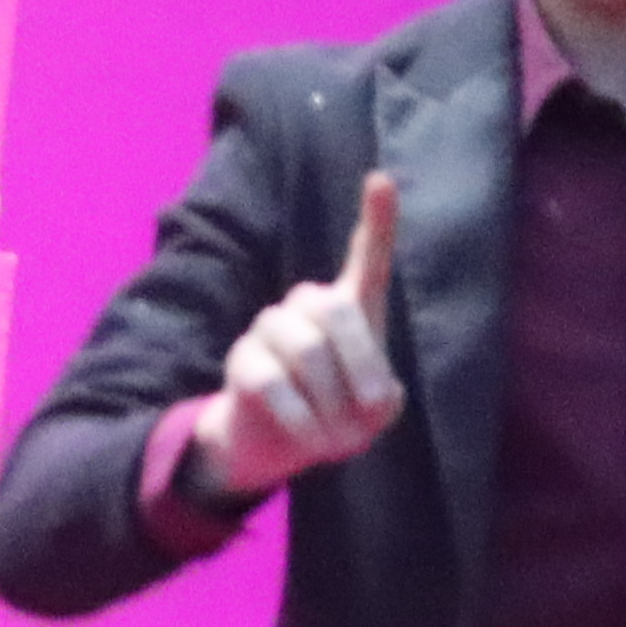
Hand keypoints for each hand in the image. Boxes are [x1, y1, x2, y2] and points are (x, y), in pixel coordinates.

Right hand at [199, 169, 408, 499]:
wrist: (275, 447)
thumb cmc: (335, 417)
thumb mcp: (373, 413)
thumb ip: (383, 399)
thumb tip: (370, 397)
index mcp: (349, 308)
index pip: (366, 257)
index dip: (376, 220)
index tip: (380, 179)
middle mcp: (307, 306)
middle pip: (336, 311)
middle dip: (363, 365)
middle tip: (375, 410)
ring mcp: (270, 328)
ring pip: (307, 351)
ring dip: (332, 404)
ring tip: (338, 440)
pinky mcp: (242, 361)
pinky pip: (275, 385)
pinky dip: (302, 421)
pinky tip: (310, 442)